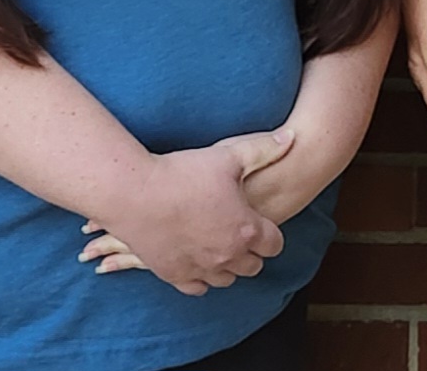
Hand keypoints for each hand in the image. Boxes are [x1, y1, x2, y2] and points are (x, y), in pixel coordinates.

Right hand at [75, 129, 293, 294]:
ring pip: (226, 279)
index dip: (269, 233)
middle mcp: (228, 255)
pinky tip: (198, 262)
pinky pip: (198, 288)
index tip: (259, 222)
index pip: (274, 244)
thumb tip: (292, 137)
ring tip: (218, 246)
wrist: (134, 193)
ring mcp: (202, 269)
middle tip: (238, 233)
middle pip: (253, 266)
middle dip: (250, 252)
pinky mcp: (175, 276)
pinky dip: (201, 277)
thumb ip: (263, 149)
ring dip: (227, 266)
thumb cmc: (181, 173)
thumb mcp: (227, 155)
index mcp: (246, 229)